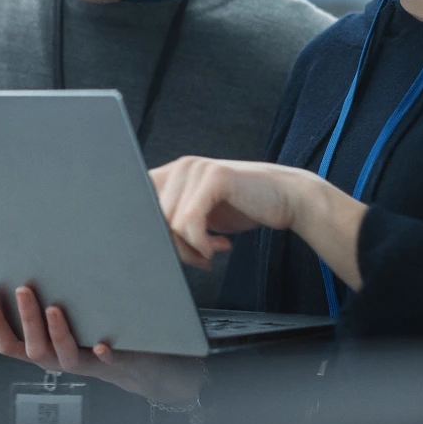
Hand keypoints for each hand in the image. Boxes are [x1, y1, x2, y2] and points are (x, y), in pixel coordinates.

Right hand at [0, 287, 204, 404]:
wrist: (131, 369)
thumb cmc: (87, 347)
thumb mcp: (54, 342)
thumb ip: (27, 338)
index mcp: (42, 353)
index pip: (10, 344)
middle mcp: (58, 362)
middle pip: (35, 347)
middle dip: (27, 319)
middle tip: (23, 289)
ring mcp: (84, 363)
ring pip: (65, 355)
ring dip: (58, 333)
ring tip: (54, 308)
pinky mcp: (112, 363)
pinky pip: (106, 363)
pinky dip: (103, 355)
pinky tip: (101, 347)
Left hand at [151, 157, 309, 268]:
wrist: (285, 198)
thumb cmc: (243, 208)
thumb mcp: (201, 214)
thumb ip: (173, 220)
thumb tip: (144, 245)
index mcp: (173, 173)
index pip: (137, 203)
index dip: (147, 232)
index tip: (169, 252)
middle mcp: (181, 166)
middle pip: (153, 218)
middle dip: (175, 247)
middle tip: (200, 257)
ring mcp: (196, 168)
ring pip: (170, 224)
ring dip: (191, 249)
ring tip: (212, 251)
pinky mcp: (214, 177)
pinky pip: (189, 222)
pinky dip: (202, 243)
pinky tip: (220, 246)